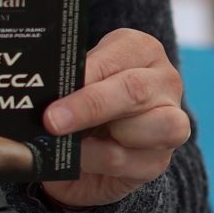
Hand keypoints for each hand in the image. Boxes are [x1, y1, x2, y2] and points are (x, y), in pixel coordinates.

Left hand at [37, 29, 191, 208]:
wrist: (93, 149)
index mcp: (143, 51)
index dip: (89, 71)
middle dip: (90, 106)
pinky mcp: (158, 160)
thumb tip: (42, 89)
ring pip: (148, 127)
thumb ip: (69, 80)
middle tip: (52, 120)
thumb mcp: (77, 81)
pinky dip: (98, 161)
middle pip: (135, 90)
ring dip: (98, 141)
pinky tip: (80, 159)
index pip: (121, 54)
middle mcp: (164, 82)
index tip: (59, 85)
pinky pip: (130, 161)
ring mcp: (171, 122)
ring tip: (68, 144)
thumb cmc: (85, 104)